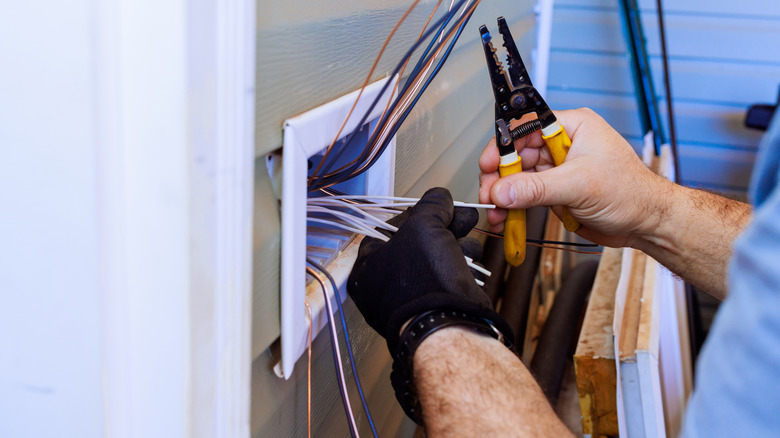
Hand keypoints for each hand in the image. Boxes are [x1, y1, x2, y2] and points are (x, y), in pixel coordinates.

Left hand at [347, 187, 511, 350]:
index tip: (437, 206)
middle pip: (417, 243)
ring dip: (457, 243)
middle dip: (445, 226)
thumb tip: (440, 198)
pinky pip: (448, 278)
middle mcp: (384, 286)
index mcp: (366, 268)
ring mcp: (410, 299)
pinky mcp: (435, 308)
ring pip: (436, 259)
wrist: (450, 324)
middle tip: (462, 216)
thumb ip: (432, 205)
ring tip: (469, 237)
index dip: (417, 213)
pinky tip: (472, 258)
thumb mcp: (424, 226)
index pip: (389, 229)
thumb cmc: (424, 279)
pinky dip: (462, 266)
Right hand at [478, 108, 672, 247]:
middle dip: (499, 176)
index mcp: (573, 127)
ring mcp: (558, 169)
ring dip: (503, 195)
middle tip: (489, 193)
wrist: (647, 224)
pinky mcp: (556, 191)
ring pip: (518, 177)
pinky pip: (526, 196)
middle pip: (516, 154)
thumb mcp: (580, 185)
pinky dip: (513, 207)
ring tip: (496, 211)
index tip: (489, 164)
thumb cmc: (632, 193)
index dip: (503, 145)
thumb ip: (537, 188)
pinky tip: (506, 217)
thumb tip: (504, 190)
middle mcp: (562, 144)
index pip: (526, 127)